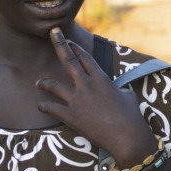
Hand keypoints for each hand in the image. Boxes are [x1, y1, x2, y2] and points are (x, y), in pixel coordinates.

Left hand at [35, 27, 155, 165]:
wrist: (127, 136)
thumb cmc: (132, 116)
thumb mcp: (127, 95)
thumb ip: (117, 89)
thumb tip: (117, 90)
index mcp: (102, 79)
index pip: (85, 58)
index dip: (76, 48)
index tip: (68, 40)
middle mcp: (87, 86)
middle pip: (69, 61)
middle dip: (60, 45)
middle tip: (52, 33)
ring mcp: (77, 100)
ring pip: (54, 85)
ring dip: (45, 83)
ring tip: (38, 82)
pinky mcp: (71, 116)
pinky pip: (51, 108)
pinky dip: (44, 107)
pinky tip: (41, 106)